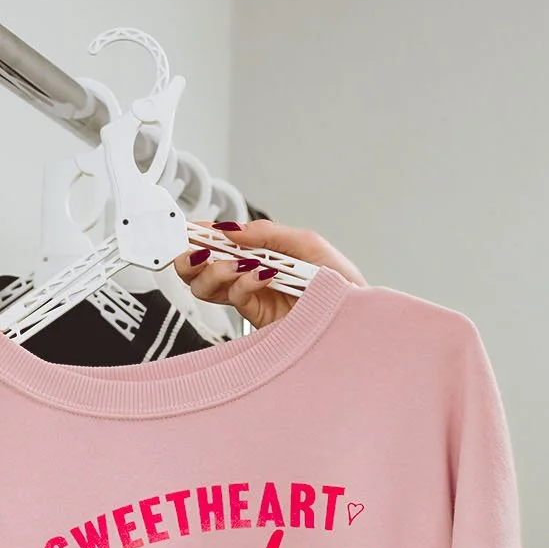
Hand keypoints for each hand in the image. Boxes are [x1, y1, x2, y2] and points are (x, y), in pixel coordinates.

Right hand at [173, 219, 367, 328]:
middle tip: (198, 250)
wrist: (358, 314)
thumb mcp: (307, 244)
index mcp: (259, 255)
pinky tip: (261, 276)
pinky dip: (242, 283)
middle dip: (191, 258)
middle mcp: (249, 277)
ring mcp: (252, 298)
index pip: (218, 245)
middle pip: (200, 269)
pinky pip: (234, 298)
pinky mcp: (257, 318)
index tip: (190, 229)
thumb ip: (268, 233)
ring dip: (213, 270)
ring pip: (207, 287)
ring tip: (235, 264)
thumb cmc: (341, 281)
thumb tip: (232, 229)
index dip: (199, 237)